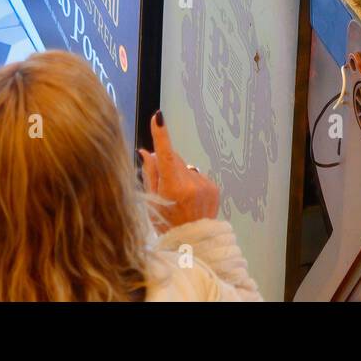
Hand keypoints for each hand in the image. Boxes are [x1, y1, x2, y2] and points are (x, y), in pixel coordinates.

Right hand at [139, 112, 219, 231]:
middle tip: (164, 185)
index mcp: (173, 188)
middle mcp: (192, 184)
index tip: (158, 117)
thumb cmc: (168, 225)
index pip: (166, 155)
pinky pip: (198, 175)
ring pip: (187, 167)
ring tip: (179, 196)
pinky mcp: (214, 187)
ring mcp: (205, 185)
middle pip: (175, 159)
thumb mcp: (153, 202)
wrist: (194, 243)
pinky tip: (190, 198)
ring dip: (180, 174)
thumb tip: (145, 151)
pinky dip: (192, 182)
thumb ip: (150, 174)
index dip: (161, 135)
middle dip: (167, 165)